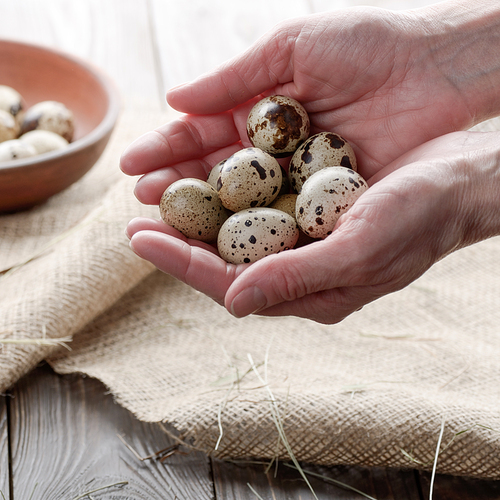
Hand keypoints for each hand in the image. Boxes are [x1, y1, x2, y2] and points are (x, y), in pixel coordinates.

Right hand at [120, 2, 491, 203]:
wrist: (435, 68)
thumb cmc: (369, 46)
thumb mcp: (293, 47)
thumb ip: (234, 79)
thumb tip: (174, 99)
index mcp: (259, 114)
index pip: (202, 136)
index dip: (166, 151)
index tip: (131, 167)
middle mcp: (273, 153)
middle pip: (215, 177)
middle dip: (177, 190)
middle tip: (141, 205)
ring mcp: (297, 181)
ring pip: (242, 204)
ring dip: (204, 217)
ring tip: (165, 225)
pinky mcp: (325, 203)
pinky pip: (282, 220)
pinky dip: (253, 232)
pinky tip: (222, 241)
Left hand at [127, 131, 499, 323]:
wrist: (460, 181)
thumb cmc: (422, 216)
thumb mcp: (361, 249)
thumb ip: (297, 278)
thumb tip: (233, 302)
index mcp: (310, 290)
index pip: (231, 283)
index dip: (181, 262)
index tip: (138, 238)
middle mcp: (301, 269)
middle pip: (225, 260)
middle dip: (179, 240)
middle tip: (135, 218)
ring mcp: (305, 240)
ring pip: (236, 233)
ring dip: (197, 215)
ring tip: (158, 195)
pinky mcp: (311, 211)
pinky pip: (258, 206)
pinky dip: (229, 192)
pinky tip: (206, 176)